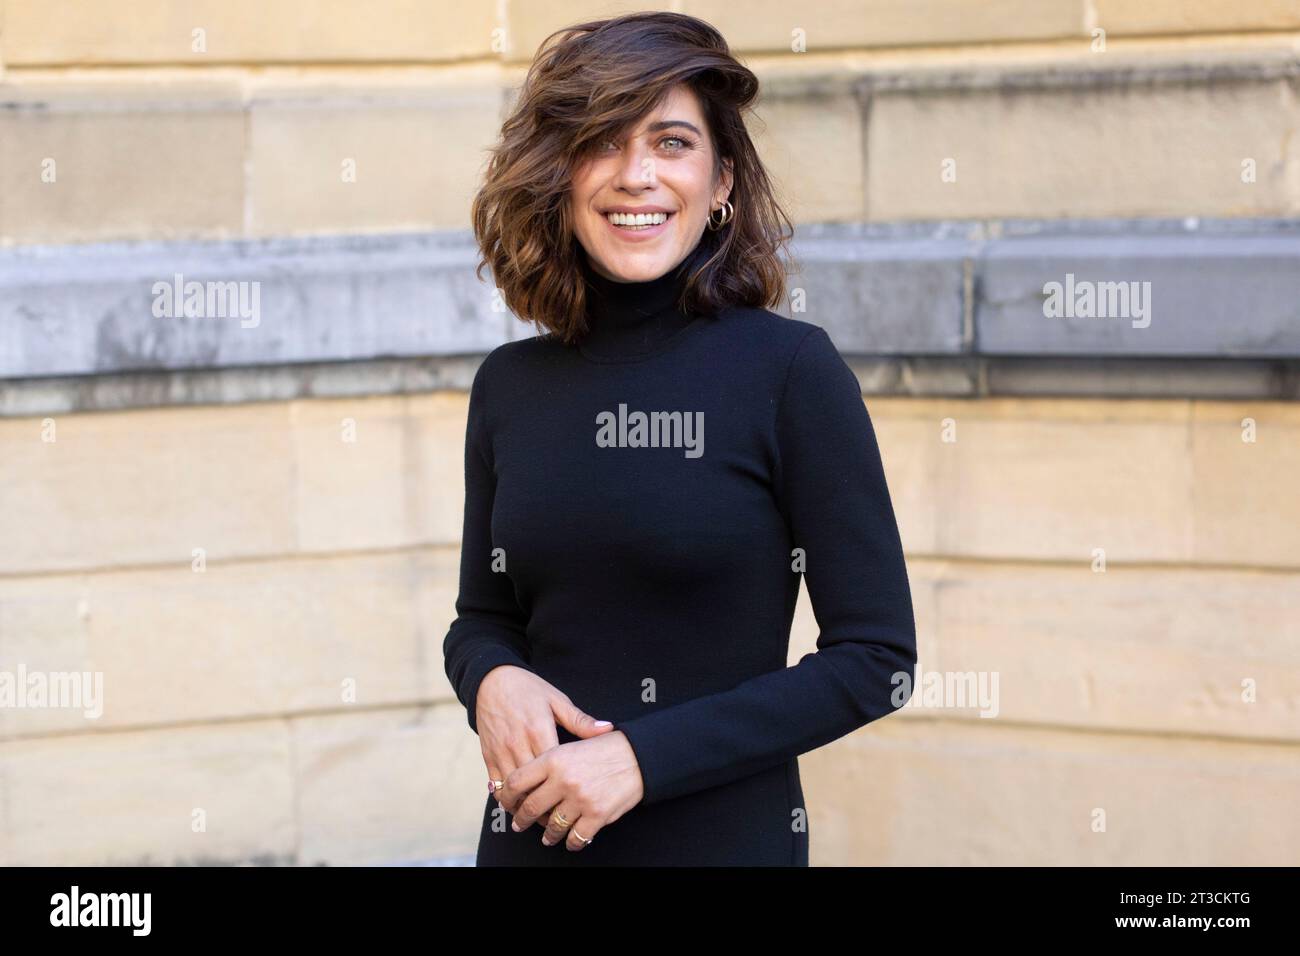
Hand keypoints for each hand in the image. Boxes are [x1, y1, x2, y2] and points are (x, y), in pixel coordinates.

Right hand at [475, 665, 615, 810]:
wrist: (492, 680)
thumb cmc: (528, 689)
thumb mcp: (557, 700)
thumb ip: (580, 720)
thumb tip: (608, 728)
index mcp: (539, 731)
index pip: (553, 771)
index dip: (563, 791)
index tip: (575, 805)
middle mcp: (518, 744)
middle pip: (532, 786)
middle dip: (544, 806)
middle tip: (558, 820)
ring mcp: (501, 751)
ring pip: (511, 791)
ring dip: (524, 807)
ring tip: (539, 818)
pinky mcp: (488, 755)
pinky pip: (495, 785)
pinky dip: (505, 798)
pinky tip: (518, 804)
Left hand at [495, 730, 644, 851]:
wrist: (638, 755)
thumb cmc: (605, 748)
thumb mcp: (571, 743)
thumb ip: (547, 761)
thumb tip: (524, 779)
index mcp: (553, 758)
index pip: (517, 781)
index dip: (507, 796)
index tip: (507, 803)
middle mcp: (563, 780)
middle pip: (530, 808)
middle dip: (522, 820)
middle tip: (519, 824)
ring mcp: (580, 799)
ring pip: (552, 826)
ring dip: (548, 835)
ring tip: (546, 837)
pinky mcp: (596, 815)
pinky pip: (576, 837)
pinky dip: (571, 842)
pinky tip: (570, 840)